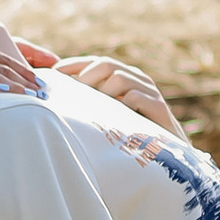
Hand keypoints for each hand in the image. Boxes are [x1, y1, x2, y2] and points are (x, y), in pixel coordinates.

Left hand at [53, 53, 187, 137]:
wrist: (166, 157)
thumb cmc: (130, 137)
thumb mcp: (108, 115)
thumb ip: (91, 102)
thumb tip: (58, 94)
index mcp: (124, 77)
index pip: (96, 62)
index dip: (74, 65)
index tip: (53, 75)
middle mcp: (137, 79)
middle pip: (106, 64)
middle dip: (85, 77)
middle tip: (71, 95)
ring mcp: (149, 92)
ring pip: (119, 78)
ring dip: (101, 93)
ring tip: (91, 110)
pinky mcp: (159, 107)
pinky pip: (135, 98)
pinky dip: (120, 106)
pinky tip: (112, 121)